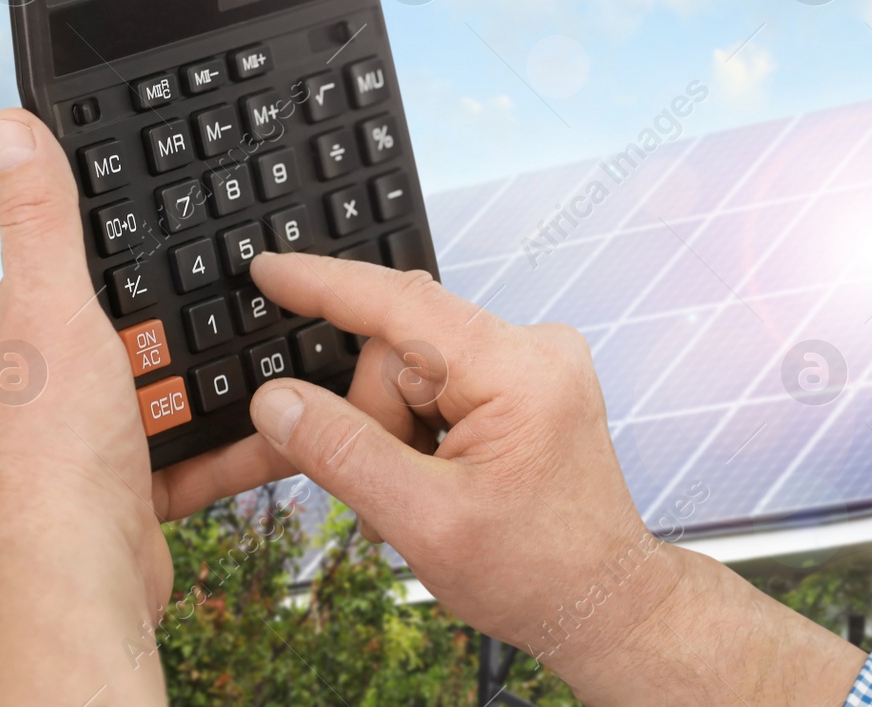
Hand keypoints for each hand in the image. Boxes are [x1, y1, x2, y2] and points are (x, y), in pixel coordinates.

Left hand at [0, 110, 294, 704]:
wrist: (83, 568)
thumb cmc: (54, 446)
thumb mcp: (51, 304)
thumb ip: (40, 218)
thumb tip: (7, 126)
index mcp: (6, 343)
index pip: (62, 273)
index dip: (117, 256)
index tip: (171, 239)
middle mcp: (42, 394)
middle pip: (129, 332)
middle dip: (181, 323)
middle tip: (237, 296)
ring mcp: (89, 443)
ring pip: (171, 391)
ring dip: (219, 379)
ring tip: (274, 354)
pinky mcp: (135, 489)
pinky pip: (199, 449)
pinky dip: (240, 438)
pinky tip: (282, 419)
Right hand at [244, 252, 866, 705]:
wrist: (604, 603)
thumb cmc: (537, 573)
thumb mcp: (425, 522)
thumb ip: (343, 454)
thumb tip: (277, 402)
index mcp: (519, 371)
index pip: (402, 306)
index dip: (325, 285)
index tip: (267, 269)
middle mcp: (533, 348)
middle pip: (398, 352)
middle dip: (372, 423)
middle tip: (383, 497)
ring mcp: (532, 363)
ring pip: (411, 374)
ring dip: (393, 437)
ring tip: (417, 504)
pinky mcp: (524, 384)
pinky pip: (439, 387)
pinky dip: (416, 436)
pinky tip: (430, 484)